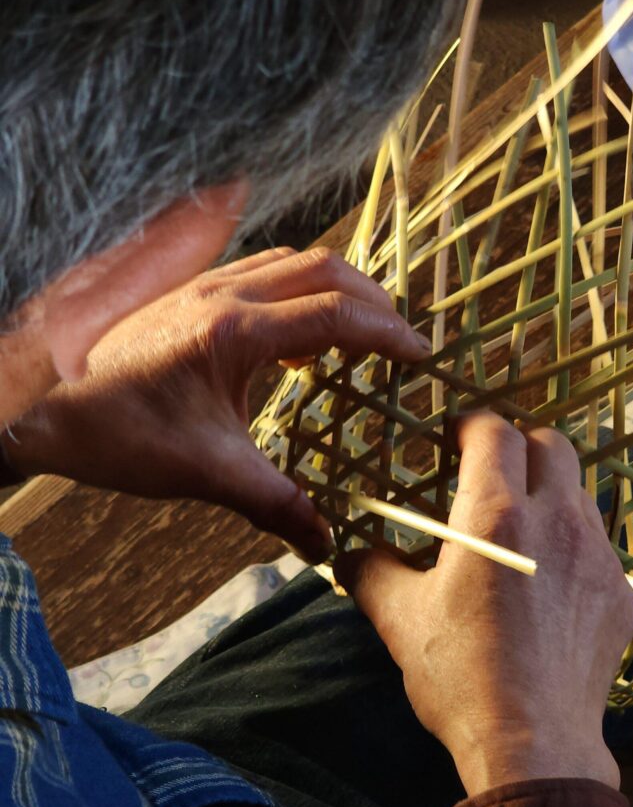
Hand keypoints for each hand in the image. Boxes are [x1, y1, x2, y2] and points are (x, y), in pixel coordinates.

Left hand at [5, 246, 429, 561]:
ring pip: (290, 260)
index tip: (420, 353)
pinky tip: (296, 338)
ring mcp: (203, 286)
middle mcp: (224, 294)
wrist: (38, 409)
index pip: (335, 314)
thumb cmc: (119, 433)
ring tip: (361, 326)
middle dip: (373, 297)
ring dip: (335, 286)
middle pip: (323, 267)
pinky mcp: (187, 294)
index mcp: (237, 332)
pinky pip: (260, 272)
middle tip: (399, 336)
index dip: (387, 331)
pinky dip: (297, 291)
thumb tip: (325, 546)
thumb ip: (276, 506)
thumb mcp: (208, 473)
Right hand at [337, 413, 632, 795]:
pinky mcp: (621, 592)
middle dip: (520, 449)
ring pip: (579, 495)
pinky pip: (599, 547)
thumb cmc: (461, 676)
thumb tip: (348, 556)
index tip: (454, 440)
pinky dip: (573, 548)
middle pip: (551, 446)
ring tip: (522, 536)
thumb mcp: (400, 622)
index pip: (494, 433)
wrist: (535, 743)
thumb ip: (371, 573)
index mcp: (497, 516)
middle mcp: (557, 521)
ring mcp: (598, 556)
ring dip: (549, 497)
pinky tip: (552, 589)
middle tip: (492, 478)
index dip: (471, 426)